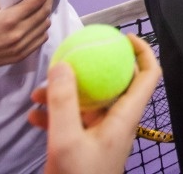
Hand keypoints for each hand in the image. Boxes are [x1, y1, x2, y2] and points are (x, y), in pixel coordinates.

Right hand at [0, 0, 54, 82]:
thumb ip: (5, 1)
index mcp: (9, 19)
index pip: (37, 1)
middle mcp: (19, 33)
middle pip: (44, 12)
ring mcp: (21, 47)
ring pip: (45, 27)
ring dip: (45, 15)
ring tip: (41, 7)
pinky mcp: (20, 56)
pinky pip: (40, 40)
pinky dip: (42, 30)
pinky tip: (36, 24)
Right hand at [29, 34, 161, 173]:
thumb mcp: (66, 140)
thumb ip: (64, 102)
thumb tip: (64, 63)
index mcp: (126, 116)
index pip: (149, 74)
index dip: (142, 50)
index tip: (121, 36)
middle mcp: (118, 121)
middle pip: (114, 82)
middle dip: (91, 68)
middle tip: (71, 57)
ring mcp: (101, 134)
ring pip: (88, 101)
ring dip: (65, 93)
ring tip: (37, 94)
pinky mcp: (85, 146)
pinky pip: (73, 121)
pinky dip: (55, 115)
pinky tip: (33, 116)